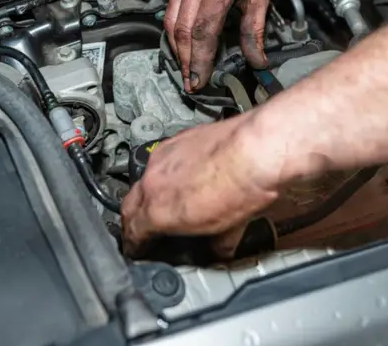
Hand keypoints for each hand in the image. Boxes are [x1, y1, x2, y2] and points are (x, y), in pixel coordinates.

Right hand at [121, 113, 282, 257]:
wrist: (258, 149)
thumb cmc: (244, 186)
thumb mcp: (228, 230)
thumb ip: (214, 244)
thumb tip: (219, 248)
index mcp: (158, 211)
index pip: (132, 233)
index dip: (134, 246)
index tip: (138, 249)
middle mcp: (153, 182)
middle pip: (129, 206)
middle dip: (134, 220)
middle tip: (145, 228)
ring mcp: (163, 157)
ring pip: (145, 180)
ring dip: (153, 194)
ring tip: (171, 201)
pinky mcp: (177, 140)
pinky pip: (162, 160)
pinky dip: (168, 172)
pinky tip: (188, 175)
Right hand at [164, 0, 278, 90]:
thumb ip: (255, 31)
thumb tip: (256, 60)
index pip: (203, 32)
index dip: (200, 61)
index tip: (201, 80)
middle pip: (182, 31)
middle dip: (185, 61)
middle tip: (191, 82)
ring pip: (171, 22)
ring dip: (176, 49)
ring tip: (186, 69)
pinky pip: (170, 9)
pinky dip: (174, 31)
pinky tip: (182, 46)